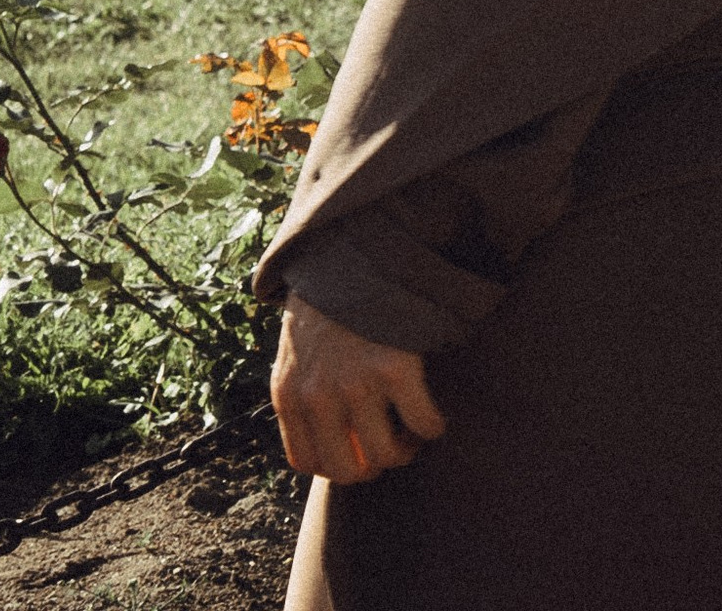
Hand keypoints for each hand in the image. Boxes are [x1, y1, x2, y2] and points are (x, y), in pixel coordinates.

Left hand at [270, 291, 446, 483]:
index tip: (356, 452)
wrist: (351, 251)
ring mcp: (356, 383)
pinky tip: (431, 417)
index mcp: (288, 393)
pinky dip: (432, 427)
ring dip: (404, 451)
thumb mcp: (295, 352)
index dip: (336, 465)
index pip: (306, 462)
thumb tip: (331, 444)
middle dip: (371, 466)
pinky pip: (422, 422)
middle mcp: (317, 395)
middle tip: (387, 447)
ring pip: (386, 455)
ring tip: (411, 433)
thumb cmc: (326, 304)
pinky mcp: (395, 368)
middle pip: (347, 470)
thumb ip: (303, 395)